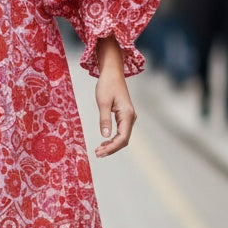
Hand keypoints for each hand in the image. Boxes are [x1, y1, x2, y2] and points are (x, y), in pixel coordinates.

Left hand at [94, 37, 136, 157]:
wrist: (112, 73)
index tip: (100, 152)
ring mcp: (129, 117)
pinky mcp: (124, 115)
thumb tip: (105, 136)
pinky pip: (121, 131)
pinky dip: (113, 138)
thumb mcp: (103, 102)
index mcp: (127, 114)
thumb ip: (104, 120)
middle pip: (124, 139)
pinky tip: (104, 142)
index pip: (122, 137)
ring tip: (99, 150)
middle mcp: (131, 117)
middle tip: (97, 154)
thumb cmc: (107, 85)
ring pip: (123, 136)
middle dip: (111, 148)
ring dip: (112, 145)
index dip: (112, 147)